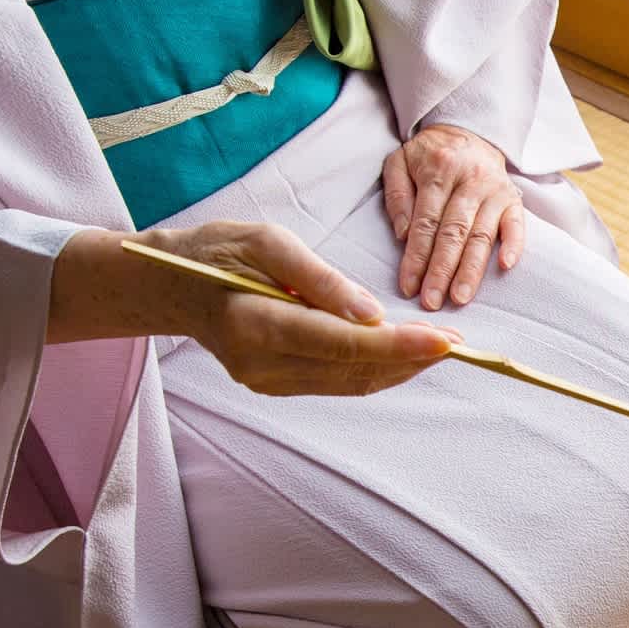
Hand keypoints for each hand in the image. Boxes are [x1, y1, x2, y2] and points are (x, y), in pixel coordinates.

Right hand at [49, 221, 458, 397]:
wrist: (170, 286)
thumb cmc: (218, 253)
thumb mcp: (266, 242)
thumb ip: (319, 278)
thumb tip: (372, 313)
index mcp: (255, 325)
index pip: (341, 343)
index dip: (398, 345)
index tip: (445, 342)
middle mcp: (261, 364)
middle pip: (353, 370)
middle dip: (410, 358)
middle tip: (458, 342)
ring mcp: (266, 382)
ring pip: (350, 383)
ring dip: (399, 367)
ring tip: (441, 347)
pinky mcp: (274, 386)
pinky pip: (336, 382)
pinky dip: (374, 368)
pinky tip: (402, 352)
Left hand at [382, 122, 523, 309]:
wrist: (467, 130)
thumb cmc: (429, 155)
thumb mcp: (399, 162)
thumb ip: (397, 196)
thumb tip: (404, 235)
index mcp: (438, 170)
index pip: (425, 222)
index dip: (416, 257)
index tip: (409, 286)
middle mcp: (469, 180)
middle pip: (454, 233)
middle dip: (442, 270)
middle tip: (432, 300)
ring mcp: (494, 190)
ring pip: (482, 235)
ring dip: (471, 269)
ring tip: (460, 297)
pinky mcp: (513, 198)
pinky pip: (517, 224)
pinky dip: (514, 244)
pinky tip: (506, 266)